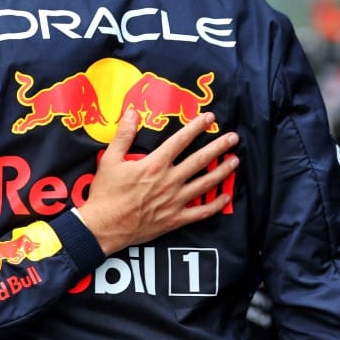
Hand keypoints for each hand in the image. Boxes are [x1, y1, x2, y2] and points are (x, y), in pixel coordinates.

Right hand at [77, 110, 239, 254]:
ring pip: (205, 184)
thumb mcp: (110, 160)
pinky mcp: (174, 219)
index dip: (196, 127)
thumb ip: (123, 135)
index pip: (180, 141)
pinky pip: (200, 212)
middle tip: (233, 138)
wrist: (104, 227)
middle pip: (200, 160)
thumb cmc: (106, 194)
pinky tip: (225, 198)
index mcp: (154, 164)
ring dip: (222, 171)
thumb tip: (130, 113)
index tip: (210, 118)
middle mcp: (169, 181)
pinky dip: (215, 205)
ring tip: (234, 161)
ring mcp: (174, 201)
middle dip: (218, 146)